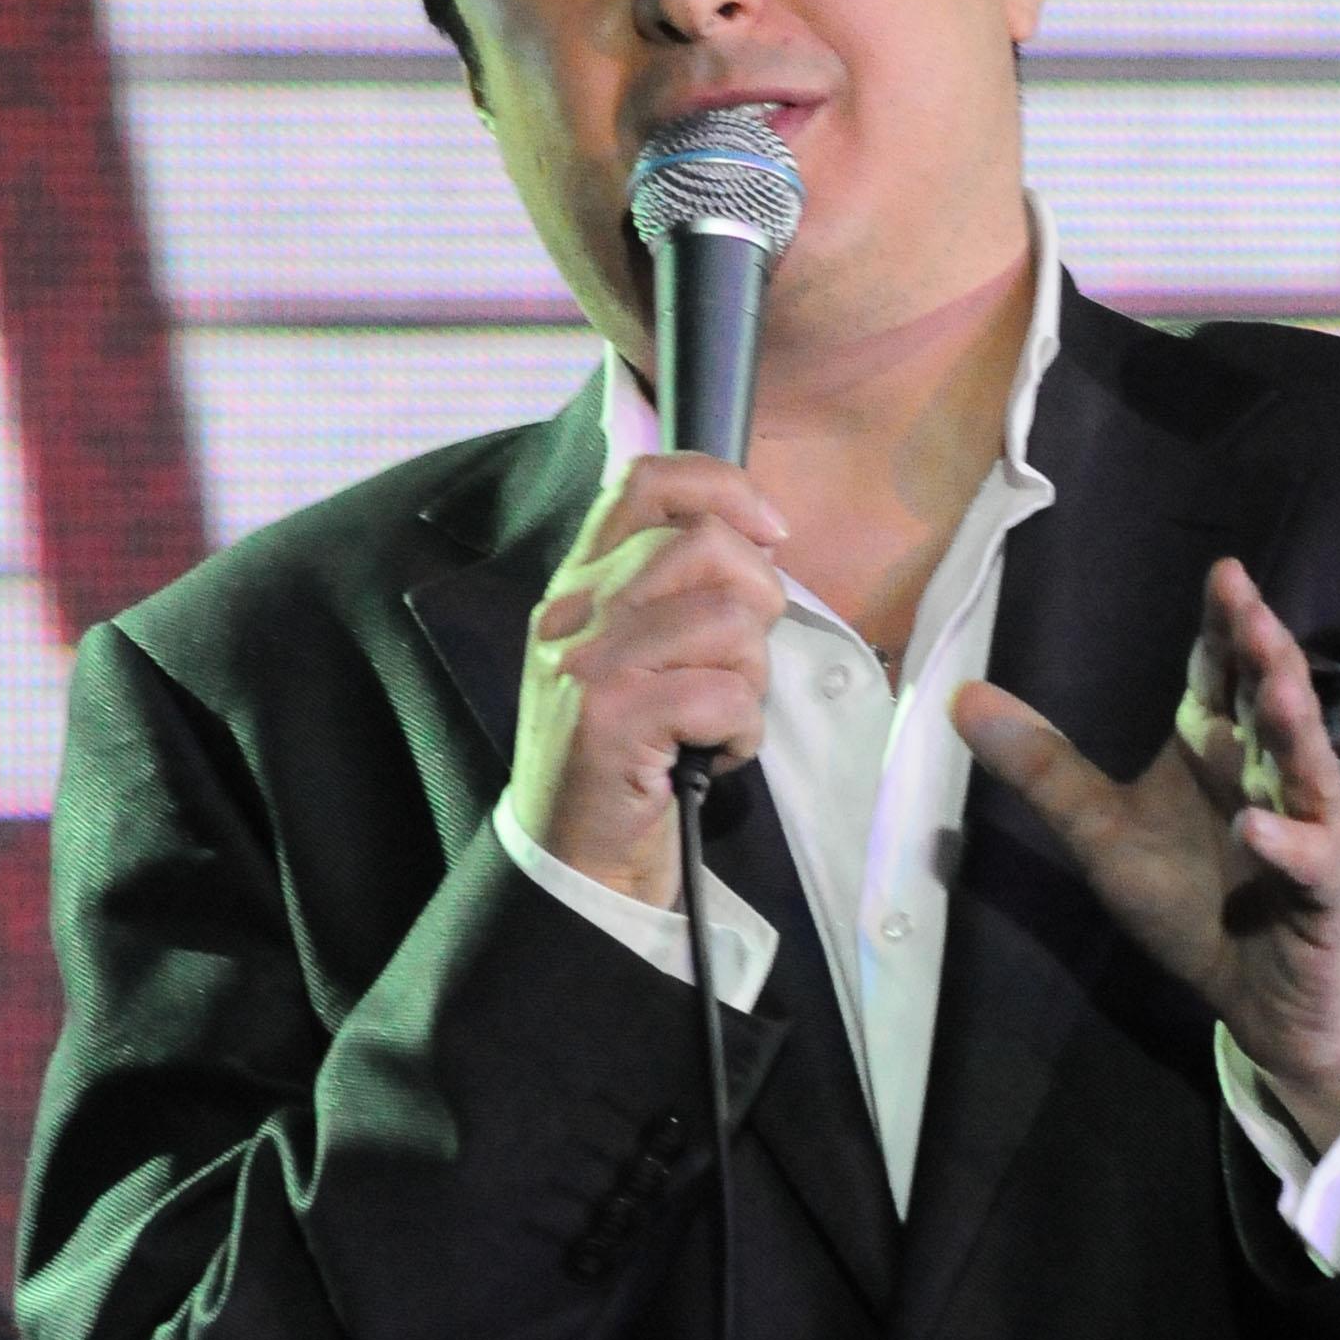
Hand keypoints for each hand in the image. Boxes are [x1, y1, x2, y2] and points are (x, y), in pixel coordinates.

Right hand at [511, 455, 787, 910]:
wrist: (571, 858)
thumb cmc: (624, 755)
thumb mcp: (632, 654)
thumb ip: (672, 589)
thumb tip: (761, 537)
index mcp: (579, 584)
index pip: (646, 481)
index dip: (723, 488)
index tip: (768, 533)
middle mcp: (575, 612)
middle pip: (705, 544)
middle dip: (757, 600)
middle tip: (740, 660)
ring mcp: (589, 664)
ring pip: (727, 620)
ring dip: (749, 678)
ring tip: (716, 717)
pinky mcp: (613, 722)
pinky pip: (726, 694)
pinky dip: (741, 732)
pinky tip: (711, 755)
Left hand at [951, 557, 1339, 1151]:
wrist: (1264, 1000)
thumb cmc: (1195, 904)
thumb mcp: (1103, 834)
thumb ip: (1044, 768)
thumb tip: (960, 698)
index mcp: (1219, 751)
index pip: (1225, 676)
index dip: (1225, 626)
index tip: (1222, 574)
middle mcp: (1271, 776)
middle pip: (1273, 703)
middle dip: (1266, 655)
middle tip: (1251, 605)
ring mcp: (1311, 829)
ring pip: (1307, 767)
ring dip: (1292, 728)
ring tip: (1275, 687)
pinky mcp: (1329, 891)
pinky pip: (1312, 861)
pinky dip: (1287, 844)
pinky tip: (1256, 829)